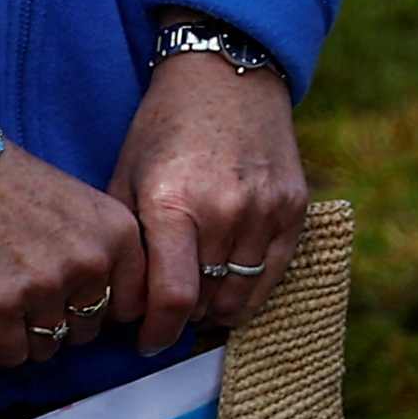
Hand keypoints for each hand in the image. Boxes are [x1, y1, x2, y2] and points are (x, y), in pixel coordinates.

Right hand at [0, 83, 149, 369]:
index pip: (131, 306)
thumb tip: (108, 304)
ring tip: (4, 301)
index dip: (99, 308)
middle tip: (27, 295)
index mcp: (120, 235)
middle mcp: (91, 263)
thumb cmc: (7, 183)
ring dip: (26, 336)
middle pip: (88, 329)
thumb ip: (102, 250)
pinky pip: (12, 356)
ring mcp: (46, 287)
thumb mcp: (81, 206)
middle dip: (60, 321)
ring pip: (49, 347)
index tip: (73, 299)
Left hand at [112, 40, 308, 347]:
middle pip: (207, 301)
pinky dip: (250, 291)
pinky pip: (275, 274)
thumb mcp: (127, 176)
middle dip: (181, 320)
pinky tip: (227, 289)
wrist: (228, 77)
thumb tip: (123, 307)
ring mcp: (266, 210)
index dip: (156, 332)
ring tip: (195, 304)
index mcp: (173, 203)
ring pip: (243, 295)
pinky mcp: (294, 209)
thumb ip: (127, 243)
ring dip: (215, 309)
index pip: (173, 297)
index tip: (145, 341)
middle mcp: (226, 210)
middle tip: (165, 318)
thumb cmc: (165, 129)